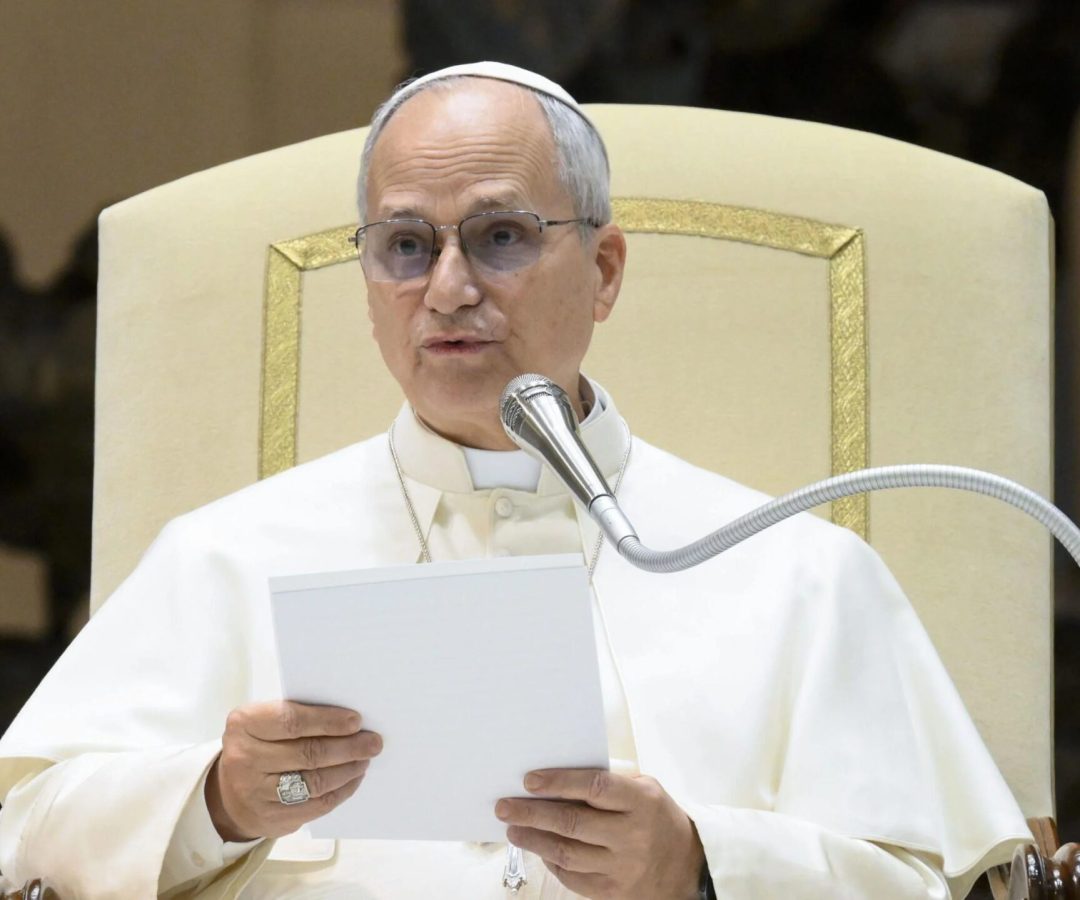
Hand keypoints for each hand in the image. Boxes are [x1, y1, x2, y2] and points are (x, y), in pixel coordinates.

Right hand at [205, 700, 382, 841]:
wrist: (229, 791)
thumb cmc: (258, 745)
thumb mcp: (264, 721)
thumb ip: (298, 715)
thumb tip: (349, 720)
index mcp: (245, 725)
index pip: (291, 721)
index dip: (327, 721)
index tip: (356, 721)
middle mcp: (245, 759)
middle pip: (308, 753)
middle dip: (348, 747)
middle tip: (373, 742)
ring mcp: (256, 793)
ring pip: (315, 782)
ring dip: (348, 770)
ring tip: (365, 759)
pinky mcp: (271, 819)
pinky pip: (316, 806)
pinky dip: (341, 791)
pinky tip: (353, 778)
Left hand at [496, 769, 704, 899]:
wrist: (685, 867)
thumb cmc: (656, 817)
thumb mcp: (645, 788)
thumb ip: (609, 781)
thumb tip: (558, 776)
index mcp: (641, 802)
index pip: (594, 788)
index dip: (559, 782)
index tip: (529, 780)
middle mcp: (632, 836)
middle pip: (573, 823)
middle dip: (532, 813)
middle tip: (505, 806)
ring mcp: (622, 868)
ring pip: (567, 853)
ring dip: (534, 839)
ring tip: (512, 828)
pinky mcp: (612, 892)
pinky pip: (572, 878)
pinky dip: (551, 862)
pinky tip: (538, 848)